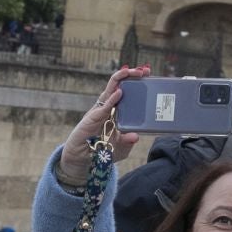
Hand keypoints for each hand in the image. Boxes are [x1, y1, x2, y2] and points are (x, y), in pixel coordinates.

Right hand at [59, 66, 146, 182]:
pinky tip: (119, 93)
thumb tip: (136, 136)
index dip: (136, 82)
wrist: (82, 161)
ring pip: (110, 91)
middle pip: (120, 86)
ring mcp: (99, 111)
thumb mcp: (121, 148)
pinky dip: (111, 100)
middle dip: (131, 76)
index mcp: (117, 111)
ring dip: (120, 80)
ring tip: (130, 72)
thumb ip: (128, 142)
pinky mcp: (91, 118)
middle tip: (144, 70)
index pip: (128, 92)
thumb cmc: (102, 152)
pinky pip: (103, 107)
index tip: (149, 73)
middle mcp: (108, 108)